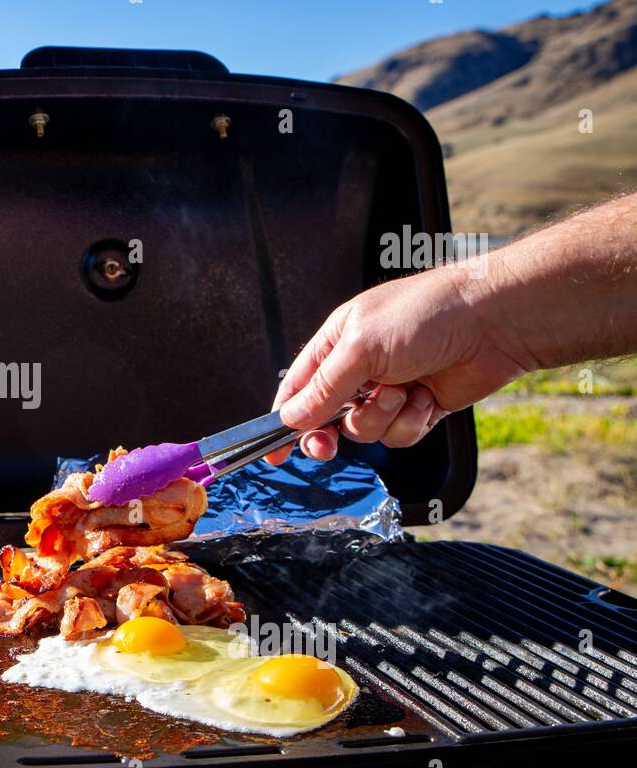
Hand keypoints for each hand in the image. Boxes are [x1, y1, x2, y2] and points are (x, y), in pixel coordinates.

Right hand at [266, 260, 527, 462]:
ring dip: (382, 418)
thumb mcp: (361, 348)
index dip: (282, 420)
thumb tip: (291, 418)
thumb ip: (323, 388)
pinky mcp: (420, 408)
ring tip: (403, 391)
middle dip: (330, 432)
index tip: (272, 452)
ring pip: (365, 431)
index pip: (297, 389)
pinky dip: (412, 421)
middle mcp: (360, 369)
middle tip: (329, 444)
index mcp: (336, 345)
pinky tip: (427, 397)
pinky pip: (400, 434)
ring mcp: (390, 390)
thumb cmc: (427, 315)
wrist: (495, 322)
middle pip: (327, 418)